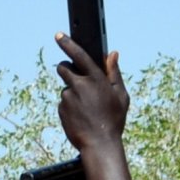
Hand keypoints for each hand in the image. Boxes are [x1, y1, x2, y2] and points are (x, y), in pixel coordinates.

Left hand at [53, 35, 128, 150]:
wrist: (100, 144)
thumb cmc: (114, 120)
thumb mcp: (121, 96)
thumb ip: (114, 73)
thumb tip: (112, 54)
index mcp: (96, 79)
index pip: (79, 55)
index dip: (67, 44)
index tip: (59, 35)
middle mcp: (80, 85)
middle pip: (63, 68)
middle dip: (66, 69)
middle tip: (76, 79)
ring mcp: (68, 98)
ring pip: (66, 89)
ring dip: (74, 94)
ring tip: (87, 110)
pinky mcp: (61, 109)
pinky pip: (64, 103)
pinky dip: (71, 107)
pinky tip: (82, 117)